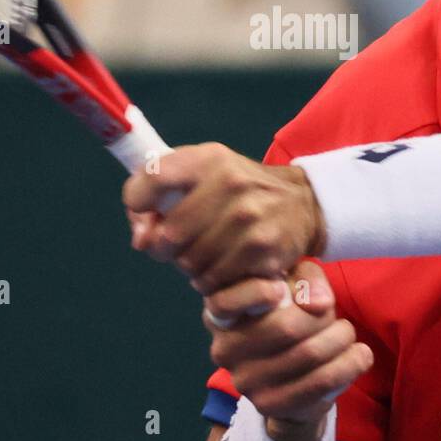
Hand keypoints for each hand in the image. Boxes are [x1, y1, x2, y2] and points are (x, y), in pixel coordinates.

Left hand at [122, 143, 326, 293]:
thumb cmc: (239, 189)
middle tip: (178, 245)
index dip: (137, 201)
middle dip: (165, 247)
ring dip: (189, 267)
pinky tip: (221, 267)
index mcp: (209, 159)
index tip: (147, 212)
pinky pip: (214, 281)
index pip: (153, 178)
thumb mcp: (203, 173)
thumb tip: (140, 239)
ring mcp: (248, 219)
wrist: (303, 203)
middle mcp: (230, 184)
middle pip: (168, 234)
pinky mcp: (262, 252)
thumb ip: (160, 195)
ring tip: (204, 254)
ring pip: (189, 263)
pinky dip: (210, 281)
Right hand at [203, 260, 373, 440]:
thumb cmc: (289, 315)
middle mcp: (225, 349)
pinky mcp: (269, 405)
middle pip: (285, 327)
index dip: (255, 291)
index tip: (281, 289)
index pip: (225, 302)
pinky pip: (320, 383)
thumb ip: (305, 278)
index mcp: (220, 314)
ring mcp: (245, 381)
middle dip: (324, 317)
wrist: (289, 379)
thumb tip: (319, 303)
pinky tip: (360, 356)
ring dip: (341, 339)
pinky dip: (349, 365)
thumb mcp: (293, 283)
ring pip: (308, 354)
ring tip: (348, 334)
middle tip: (336, 316)